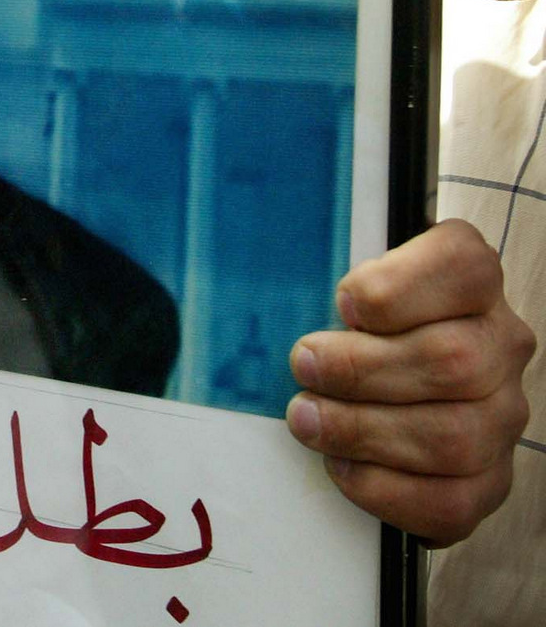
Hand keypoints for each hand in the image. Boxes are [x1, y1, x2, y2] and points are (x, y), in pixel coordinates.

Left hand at [285, 219, 535, 544]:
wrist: (384, 386)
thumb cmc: (352, 324)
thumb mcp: (339, 282)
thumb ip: (321, 276)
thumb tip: (268, 295)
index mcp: (470, 280)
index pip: (462, 266)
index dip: (395, 287)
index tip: (342, 303)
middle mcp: (500, 344)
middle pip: (453, 361)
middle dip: (361, 369)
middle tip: (304, 368)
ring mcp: (502, 414)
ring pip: (453, 436)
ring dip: (363, 432)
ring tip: (308, 420)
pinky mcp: (489, 479)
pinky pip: (450, 502)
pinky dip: (385, 489)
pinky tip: (342, 467)